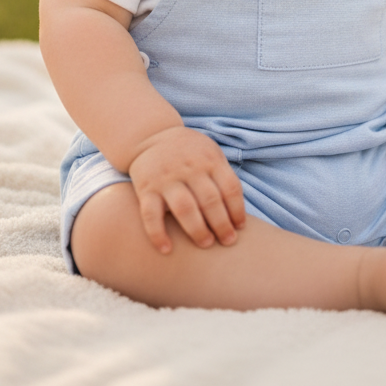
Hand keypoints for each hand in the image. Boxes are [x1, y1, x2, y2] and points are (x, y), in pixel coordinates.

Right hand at [128, 125, 245, 252]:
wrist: (151, 136)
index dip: (237, 210)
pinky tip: (166, 249)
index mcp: (209, 160)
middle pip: (210, 200)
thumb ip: (223, 176)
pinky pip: (150, 214)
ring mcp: (166, 178)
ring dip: (197, 230)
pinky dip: (157, 234)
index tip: (240, 228)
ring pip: (184, 208)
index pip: (230, 187)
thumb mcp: (210, 153)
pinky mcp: (146, 189)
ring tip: (206, 244)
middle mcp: (189, 168)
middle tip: (228, 242)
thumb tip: (238, 213)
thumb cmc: (189, 152)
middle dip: (221, 224)